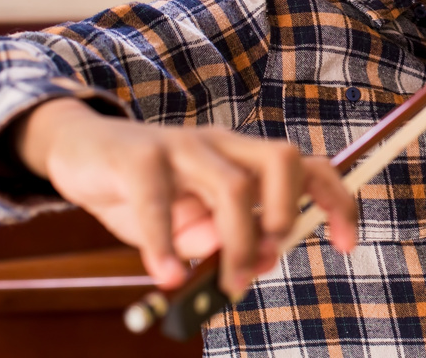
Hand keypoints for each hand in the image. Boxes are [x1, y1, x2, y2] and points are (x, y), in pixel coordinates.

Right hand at [13, 98, 356, 298]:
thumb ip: (214, 242)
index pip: (308, 167)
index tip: (346, 244)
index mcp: (242, 157)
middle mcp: (222, 144)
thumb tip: (240, 262)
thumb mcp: (186, 223)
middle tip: (270, 257)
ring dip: (238, 242)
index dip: (337, 200)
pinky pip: (159, 199)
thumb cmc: (144, 192)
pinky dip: (167, 243)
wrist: (80, 151)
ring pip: (233, 186)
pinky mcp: (139, 156)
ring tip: (227, 282)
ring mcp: (182, 146)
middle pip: (282, 160)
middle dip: (289, 212)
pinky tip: (166, 274)